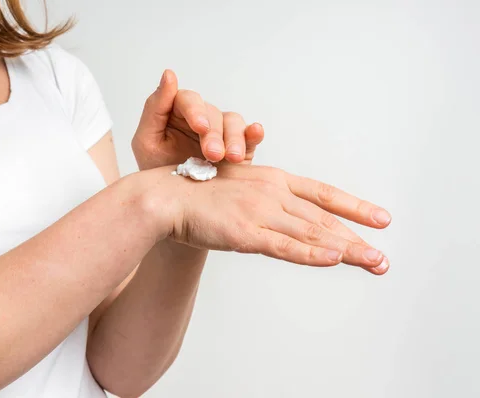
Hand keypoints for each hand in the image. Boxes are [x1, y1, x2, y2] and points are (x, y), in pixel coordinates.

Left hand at [132, 70, 264, 169]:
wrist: (173, 204)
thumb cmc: (157, 171)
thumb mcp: (146, 141)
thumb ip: (155, 108)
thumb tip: (169, 74)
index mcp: (178, 113)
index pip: (188, 100)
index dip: (195, 111)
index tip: (199, 127)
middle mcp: (202, 118)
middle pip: (213, 113)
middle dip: (214, 134)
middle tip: (212, 155)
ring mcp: (222, 133)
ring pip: (233, 123)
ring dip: (234, 139)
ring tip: (232, 158)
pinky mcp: (240, 148)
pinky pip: (250, 136)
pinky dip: (253, 133)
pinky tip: (255, 132)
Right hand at [141, 163, 391, 274]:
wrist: (166, 197)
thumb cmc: (198, 193)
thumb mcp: (238, 188)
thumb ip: (263, 200)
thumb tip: (282, 215)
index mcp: (272, 179)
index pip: (322, 194)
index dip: (354, 206)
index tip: (379, 218)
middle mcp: (272, 193)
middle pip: (323, 218)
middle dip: (357, 238)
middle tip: (383, 257)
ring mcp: (260, 212)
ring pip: (312, 233)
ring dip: (347, 250)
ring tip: (375, 262)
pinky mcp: (245, 233)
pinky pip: (284, 246)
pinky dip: (311, 253)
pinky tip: (334, 260)